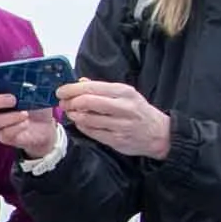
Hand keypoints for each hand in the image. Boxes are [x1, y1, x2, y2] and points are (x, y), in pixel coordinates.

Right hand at [0, 81, 59, 159]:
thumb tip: (28, 69)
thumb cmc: (36, 104)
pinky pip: (5, 133)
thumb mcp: (34, 89)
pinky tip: (26, 122)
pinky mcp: (5, 137)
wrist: (46, 125)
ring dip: (9, 116)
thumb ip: (27, 79)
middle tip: (13, 99)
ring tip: (25, 113)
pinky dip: (16, 127)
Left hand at [57, 79, 171, 158]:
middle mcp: (123, 107)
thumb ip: (103, 88)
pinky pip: (92, 132)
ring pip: (88, 118)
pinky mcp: (116, 140)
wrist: (159, 134)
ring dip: (74, 115)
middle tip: (63, 102)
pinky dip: (82, 126)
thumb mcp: (126, 94)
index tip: (61, 90)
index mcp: (124, 92)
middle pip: (88, 102)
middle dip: (70, 102)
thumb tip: (81, 81)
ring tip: (70, 112)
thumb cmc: (139, 112)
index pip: (92, 87)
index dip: (72, 89)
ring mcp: (120, 125)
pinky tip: (80, 122)